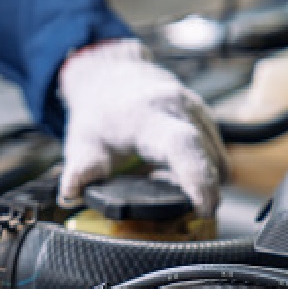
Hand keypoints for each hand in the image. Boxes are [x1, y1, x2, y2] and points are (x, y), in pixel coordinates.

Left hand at [57, 38, 228, 216]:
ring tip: (164, 185)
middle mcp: (180, 107)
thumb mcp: (81, 143)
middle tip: (176, 212)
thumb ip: (80, 171)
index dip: (197, 178)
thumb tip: (70, 194)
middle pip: (208, 158)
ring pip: (218, 159)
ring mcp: (198, 110)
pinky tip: (173, 174)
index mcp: (147, 114)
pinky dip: (203, 171)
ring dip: (201, 181)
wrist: (112, 76)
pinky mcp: (206, 118)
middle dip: (202, 191)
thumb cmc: (98, 113)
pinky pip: (217, 153)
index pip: (182, 145)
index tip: (204, 208)